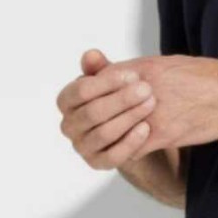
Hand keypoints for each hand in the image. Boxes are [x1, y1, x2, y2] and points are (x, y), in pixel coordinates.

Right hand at [57, 49, 157, 170]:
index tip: (134, 74)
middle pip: (93, 112)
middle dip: (122, 100)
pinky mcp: (97, 163)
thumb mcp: (111, 82)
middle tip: (147, 89)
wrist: (129, 129)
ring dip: (129, 117)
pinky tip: (146, 127)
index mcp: (67, 101)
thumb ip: (102, 68)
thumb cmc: (116, 99)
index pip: (81, 91)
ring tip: (151, 104)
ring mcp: (81, 146)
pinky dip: (131, 141)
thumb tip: (91, 54)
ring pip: (104, 133)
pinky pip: (113, 155)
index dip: (108, 82)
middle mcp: (69, 125)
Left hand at [104, 52, 217, 158]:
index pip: (98, 81)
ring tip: (110, 139)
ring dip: (109, 136)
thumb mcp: (170, 64)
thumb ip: (141, 70)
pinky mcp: (164, 135)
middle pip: (98, 106)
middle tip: (96, 125)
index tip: (93, 102)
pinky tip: (132, 149)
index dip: (91, 94)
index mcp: (143, 68)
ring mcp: (151, 112)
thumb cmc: (209, 77)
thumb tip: (122, 75)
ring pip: (110, 130)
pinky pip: (131, 149)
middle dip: (95, 118)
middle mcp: (142, 88)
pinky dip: (127, 151)